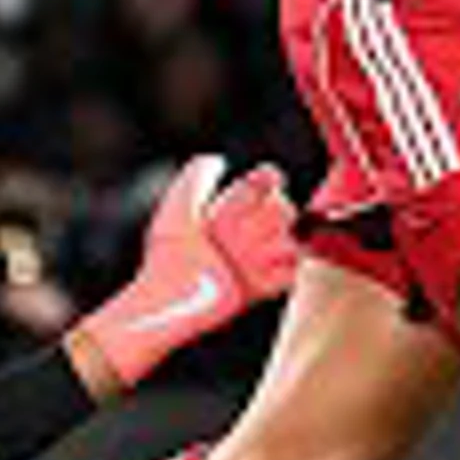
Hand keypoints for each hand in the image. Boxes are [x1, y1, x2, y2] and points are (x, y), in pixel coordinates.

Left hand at [70, 154, 301, 390]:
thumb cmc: (167, 257)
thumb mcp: (178, 209)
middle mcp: (246, 233)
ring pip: (291, 238)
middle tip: (235, 233)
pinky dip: (282, 268)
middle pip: (284, 208)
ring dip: (271, 244)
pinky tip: (257, 269)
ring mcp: (256, 259)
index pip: (264, 183)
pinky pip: (292, 271)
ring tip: (245, 255)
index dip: (268, 179)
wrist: (168, 300)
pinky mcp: (262, 286)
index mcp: (229, 211)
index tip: (268, 178)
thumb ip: (197, 178)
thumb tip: (217, 158)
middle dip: (264, 217)